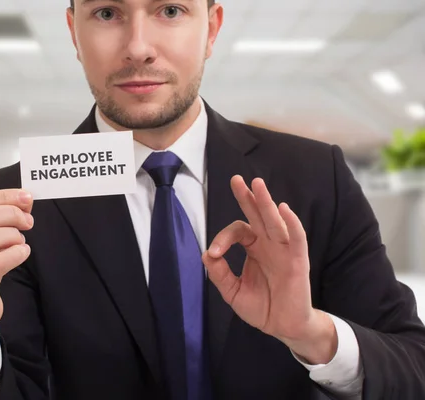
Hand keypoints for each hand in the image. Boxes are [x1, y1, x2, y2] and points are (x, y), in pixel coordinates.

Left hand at [202, 176, 335, 363]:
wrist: (283, 327)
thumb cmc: (261, 307)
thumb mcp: (232, 291)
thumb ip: (219, 274)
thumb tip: (207, 254)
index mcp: (254, 247)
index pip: (237, 231)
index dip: (224, 238)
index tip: (215, 254)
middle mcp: (269, 244)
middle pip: (258, 215)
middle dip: (248, 197)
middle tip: (236, 179)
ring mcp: (284, 250)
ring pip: (274, 221)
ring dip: (266, 202)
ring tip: (257, 184)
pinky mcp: (298, 260)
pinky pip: (296, 238)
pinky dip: (291, 223)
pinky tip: (283, 209)